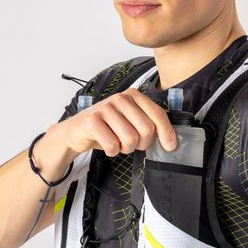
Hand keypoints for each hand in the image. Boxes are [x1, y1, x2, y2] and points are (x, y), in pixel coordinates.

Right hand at [60, 88, 176, 156]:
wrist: (77, 131)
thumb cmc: (107, 127)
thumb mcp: (130, 122)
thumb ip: (148, 124)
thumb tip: (170, 141)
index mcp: (133, 96)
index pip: (157, 114)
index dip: (166, 132)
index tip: (170, 146)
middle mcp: (121, 98)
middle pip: (146, 129)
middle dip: (141, 144)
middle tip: (130, 143)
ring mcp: (106, 108)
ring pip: (130, 139)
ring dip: (125, 148)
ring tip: (117, 142)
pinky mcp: (92, 120)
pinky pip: (112, 145)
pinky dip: (112, 151)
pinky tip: (106, 145)